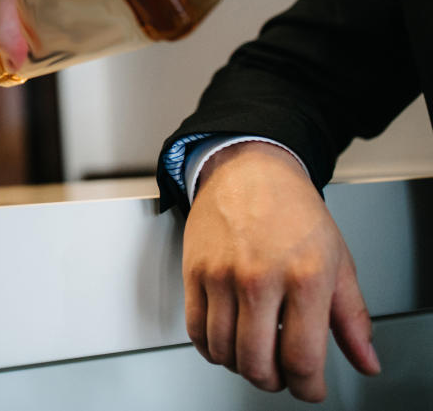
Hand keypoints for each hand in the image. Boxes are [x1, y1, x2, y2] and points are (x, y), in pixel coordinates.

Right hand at [183, 141, 380, 401]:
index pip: (303, 358)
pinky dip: (209, 348)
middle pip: (257, 362)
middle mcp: (260, 277)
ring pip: (223, 350)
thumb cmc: (293, 210)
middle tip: (280, 376)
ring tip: (253, 356)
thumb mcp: (338, 260)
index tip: (309, 389)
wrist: (249, 171)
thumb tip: (366, 361)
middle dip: (271, 382)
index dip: (307, 387)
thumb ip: (351, 318)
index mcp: (305, 276)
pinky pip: (195, 329)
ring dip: (239, 365)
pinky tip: (224, 342)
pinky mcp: (194, 271)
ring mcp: (222, 275)